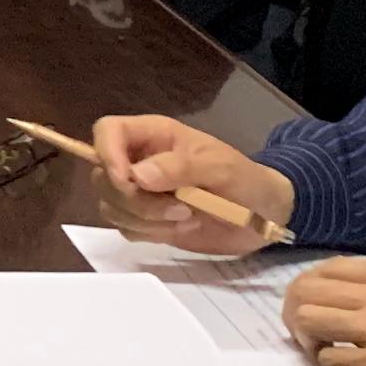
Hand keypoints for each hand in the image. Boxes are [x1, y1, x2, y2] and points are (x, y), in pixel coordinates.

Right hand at [87, 112, 295, 255]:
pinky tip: (180, 228)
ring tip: (186, 217)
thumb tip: (136, 176)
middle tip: (179, 208)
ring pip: (111, 206)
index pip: (107, 132)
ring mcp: (140, 193)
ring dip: (146, 219)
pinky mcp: (144, 221)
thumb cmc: (244, 179)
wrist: (262, 215)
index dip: (106, 154)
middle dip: (135, 200)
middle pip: (103, 176)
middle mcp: (138, 161)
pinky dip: (150, 234)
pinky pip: (125, 229)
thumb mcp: (219, 167)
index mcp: (153, 136)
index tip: (126, 181)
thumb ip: (179, 167)